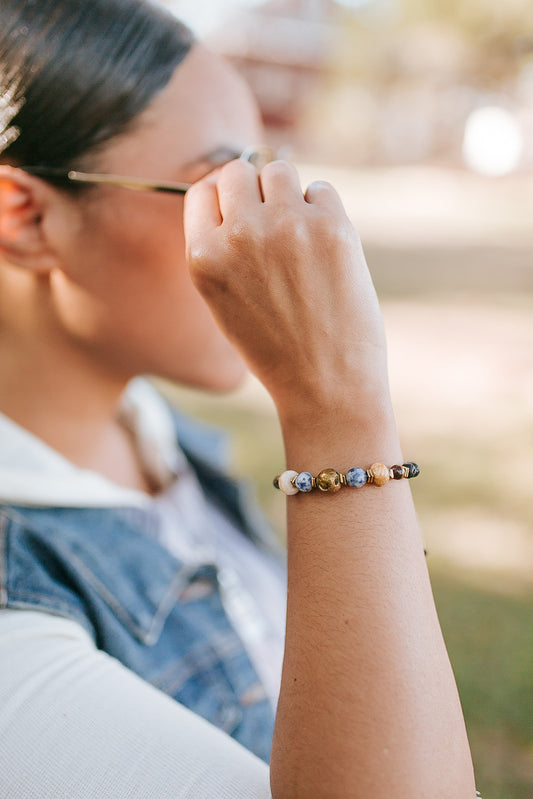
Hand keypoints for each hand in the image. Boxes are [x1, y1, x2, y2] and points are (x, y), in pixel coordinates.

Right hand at [184, 159, 387, 418]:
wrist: (325, 385)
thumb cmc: (276, 348)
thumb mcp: (224, 301)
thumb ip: (222, 248)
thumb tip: (241, 194)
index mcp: (203, 256)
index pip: (201, 191)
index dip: (222, 197)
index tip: (241, 211)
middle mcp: (238, 234)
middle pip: (238, 172)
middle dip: (254, 190)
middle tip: (274, 222)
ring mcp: (285, 226)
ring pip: (279, 170)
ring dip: (289, 193)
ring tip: (300, 234)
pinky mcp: (330, 226)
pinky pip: (321, 189)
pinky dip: (323, 210)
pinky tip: (326, 248)